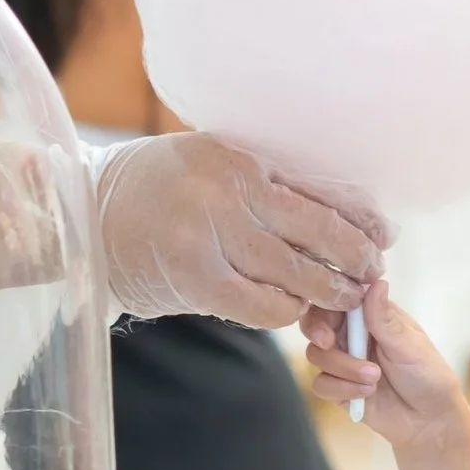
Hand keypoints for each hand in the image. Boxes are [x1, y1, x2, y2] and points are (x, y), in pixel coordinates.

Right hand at [91, 131, 387, 326]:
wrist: (86, 218)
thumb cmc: (153, 189)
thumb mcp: (209, 163)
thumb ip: (261, 181)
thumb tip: (332, 206)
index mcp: (238, 157)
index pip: (316, 189)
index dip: (357, 217)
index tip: (382, 234)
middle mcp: (229, 192)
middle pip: (316, 230)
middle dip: (353, 256)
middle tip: (372, 272)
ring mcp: (212, 237)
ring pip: (295, 272)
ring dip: (327, 290)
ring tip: (346, 298)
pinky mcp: (198, 280)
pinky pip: (262, 306)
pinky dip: (285, 311)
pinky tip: (292, 309)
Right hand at [299, 280, 469, 452]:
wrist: (429, 420)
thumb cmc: (427, 375)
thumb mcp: (409, 345)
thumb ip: (385, 319)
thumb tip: (376, 282)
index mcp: (370, 316)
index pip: (337, 299)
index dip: (327, 304)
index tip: (333, 315)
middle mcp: (352, 335)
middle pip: (316, 324)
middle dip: (319, 332)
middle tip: (328, 342)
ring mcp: (343, 362)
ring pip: (317, 355)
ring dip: (343, 367)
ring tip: (374, 378)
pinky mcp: (338, 389)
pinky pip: (322, 384)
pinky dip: (342, 389)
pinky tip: (367, 394)